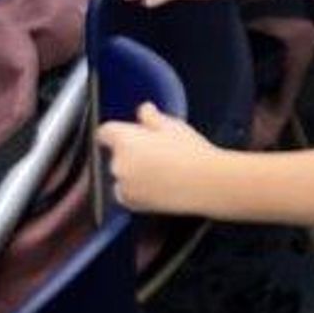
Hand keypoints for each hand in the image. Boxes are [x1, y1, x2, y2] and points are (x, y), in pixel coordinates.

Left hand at [96, 103, 222, 216]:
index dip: (117, 132)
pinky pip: (125, 193)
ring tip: (161, 171)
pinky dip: (136, 190)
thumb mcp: (174, 127)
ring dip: (133, 172)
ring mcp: (123, 184)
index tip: (128, 134)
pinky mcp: (131, 202)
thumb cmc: (192, 153)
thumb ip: (152, 117)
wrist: (207, 183)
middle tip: (156, 153)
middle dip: (130, 152)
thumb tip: (144, 110)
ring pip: (121, 174)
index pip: (105, 132)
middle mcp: (118, 162)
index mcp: (124, 139)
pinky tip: (158, 184)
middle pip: (115, 154)